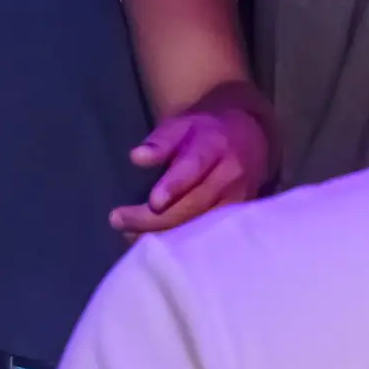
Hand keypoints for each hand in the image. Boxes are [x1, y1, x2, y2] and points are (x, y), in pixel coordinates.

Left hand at [111, 106, 264, 235]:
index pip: (194, 167)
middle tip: (118, 220)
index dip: (174, 185)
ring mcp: (238, 202)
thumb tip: (137, 157)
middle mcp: (231, 176)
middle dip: (155, 217)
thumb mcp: (182, 124)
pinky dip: (181, 244)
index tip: (152, 201)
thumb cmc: (205, 132)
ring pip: (201, 227)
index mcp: (215, 146)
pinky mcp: (238, 221)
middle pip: (194, 204)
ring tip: (129, 234)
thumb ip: (160, 141)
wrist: (249, 139)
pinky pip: (208, 237)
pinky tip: (155, 244)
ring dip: (165, 235)